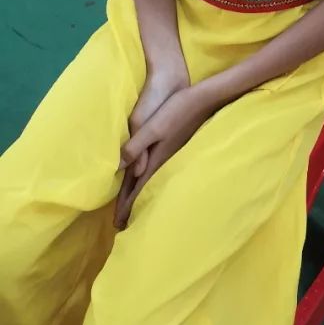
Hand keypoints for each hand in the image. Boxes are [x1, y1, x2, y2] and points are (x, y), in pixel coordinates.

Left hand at [115, 83, 211, 228]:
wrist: (204, 100)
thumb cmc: (177, 110)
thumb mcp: (154, 126)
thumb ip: (136, 145)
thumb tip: (119, 167)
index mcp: (155, 159)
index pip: (137, 188)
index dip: (127, 205)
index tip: (118, 224)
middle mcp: (163, 162)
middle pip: (144, 188)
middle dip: (132, 206)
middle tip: (122, 225)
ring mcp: (170, 156)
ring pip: (151, 181)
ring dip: (141, 195)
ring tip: (134, 209)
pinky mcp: (174, 149)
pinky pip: (157, 171)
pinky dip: (149, 182)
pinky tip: (150, 181)